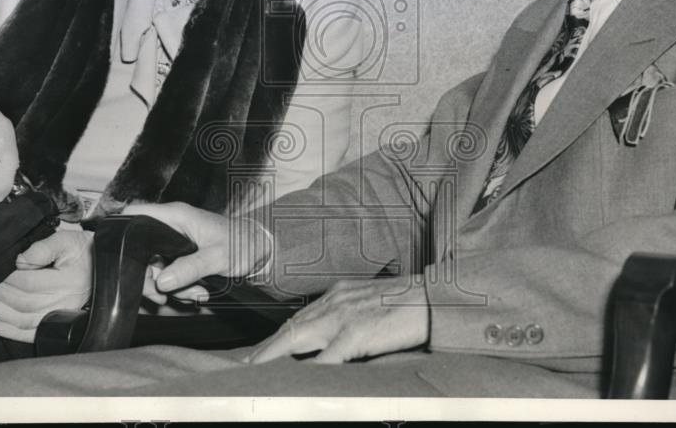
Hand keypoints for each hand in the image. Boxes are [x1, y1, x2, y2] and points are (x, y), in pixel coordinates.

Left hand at [0, 229, 92, 342]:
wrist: (101, 264)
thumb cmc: (82, 250)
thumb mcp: (67, 240)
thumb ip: (43, 247)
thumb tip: (19, 260)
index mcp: (70, 280)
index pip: (30, 282)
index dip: (7, 278)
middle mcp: (66, 301)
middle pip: (24, 303)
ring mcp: (62, 315)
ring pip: (24, 319)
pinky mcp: (59, 323)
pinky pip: (33, 333)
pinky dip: (11, 333)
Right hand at [126, 201, 271, 301]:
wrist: (262, 251)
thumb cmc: (244, 243)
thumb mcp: (218, 257)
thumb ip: (190, 268)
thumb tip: (163, 281)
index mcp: (176, 216)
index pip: (136, 214)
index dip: (122, 230)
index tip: (120, 256)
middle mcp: (172, 227)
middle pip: (140, 252)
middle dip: (152, 278)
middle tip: (164, 295)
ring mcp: (175, 243)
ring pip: (156, 269)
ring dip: (172, 287)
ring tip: (196, 292)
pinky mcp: (182, 257)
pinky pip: (170, 276)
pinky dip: (181, 288)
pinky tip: (199, 292)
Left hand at [247, 277, 429, 364]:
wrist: (433, 296)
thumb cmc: (406, 304)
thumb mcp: (368, 303)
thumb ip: (347, 316)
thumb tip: (330, 339)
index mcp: (337, 294)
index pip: (298, 318)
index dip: (276, 337)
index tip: (258, 351)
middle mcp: (334, 301)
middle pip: (290, 327)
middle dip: (264, 348)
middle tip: (242, 366)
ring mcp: (344, 316)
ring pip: (297, 337)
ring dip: (273, 357)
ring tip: (253, 372)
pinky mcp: (357, 332)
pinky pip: (327, 356)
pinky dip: (309, 369)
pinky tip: (294, 380)